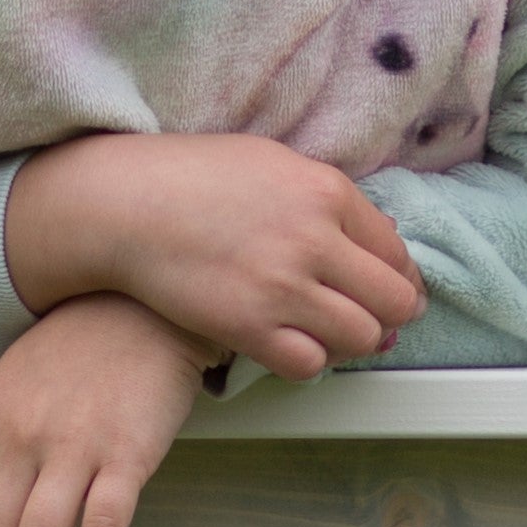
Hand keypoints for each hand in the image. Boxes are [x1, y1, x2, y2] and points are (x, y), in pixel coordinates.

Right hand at [1, 131, 425, 382]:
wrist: (125, 204)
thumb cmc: (192, 176)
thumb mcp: (274, 163)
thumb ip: (327, 198)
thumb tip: (376, 235)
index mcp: (327, 192)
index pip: (396, 251)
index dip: (401, 277)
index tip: (392, 289)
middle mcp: (315, 239)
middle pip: (394, 299)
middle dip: (392, 315)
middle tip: (377, 320)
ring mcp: (282, 287)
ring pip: (361, 337)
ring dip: (355, 341)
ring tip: (334, 334)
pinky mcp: (248, 326)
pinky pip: (310, 364)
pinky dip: (311, 360)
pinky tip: (295, 344)